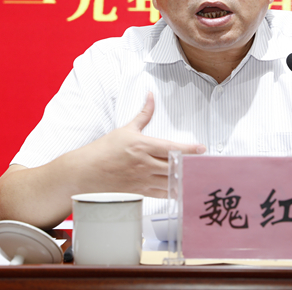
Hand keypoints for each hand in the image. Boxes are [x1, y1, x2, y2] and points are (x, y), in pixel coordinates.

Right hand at [74, 92, 205, 197]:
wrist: (86, 172)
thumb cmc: (104, 150)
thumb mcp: (125, 129)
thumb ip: (143, 114)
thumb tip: (151, 97)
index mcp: (142, 146)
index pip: (171, 148)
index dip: (189, 149)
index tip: (201, 149)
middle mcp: (144, 164)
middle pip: (174, 166)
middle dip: (191, 165)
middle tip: (205, 164)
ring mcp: (142, 180)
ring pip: (170, 182)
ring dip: (184, 180)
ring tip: (198, 177)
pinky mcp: (139, 192)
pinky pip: (161, 194)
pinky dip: (173, 192)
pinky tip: (182, 189)